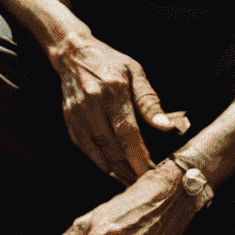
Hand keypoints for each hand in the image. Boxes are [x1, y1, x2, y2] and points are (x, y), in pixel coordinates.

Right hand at [52, 35, 186, 183]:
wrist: (74, 55)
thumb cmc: (110, 63)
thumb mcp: (136, 73)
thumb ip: (149, 102)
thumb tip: (166, 126)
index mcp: (113, 90)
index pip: (127, 132)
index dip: (138, 156)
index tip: (150, 171)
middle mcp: (92, 103)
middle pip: (111, 146)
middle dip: (128, 168)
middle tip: (143, 180)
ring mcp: (77, 113)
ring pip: (97, 150)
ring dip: (114, 168)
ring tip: (130, 179)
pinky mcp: (69, 119)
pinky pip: (84, 147)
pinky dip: (98, 160)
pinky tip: (111, 168)